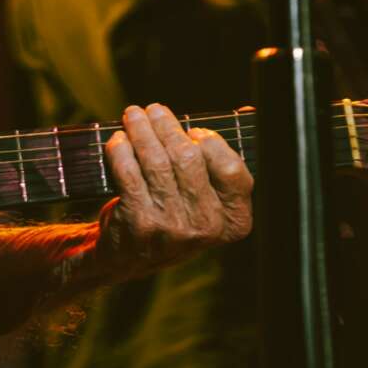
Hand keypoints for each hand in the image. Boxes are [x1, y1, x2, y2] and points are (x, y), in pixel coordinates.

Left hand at [90, 104, 254, 282]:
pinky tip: (119, 140)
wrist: (131, 257)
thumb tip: (248, 111)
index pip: (232, 170)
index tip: (194, 131)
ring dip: (142, 131)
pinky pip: (129, 172)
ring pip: (157, 161)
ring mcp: (172, 226)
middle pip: (189, 158)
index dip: (213, 143)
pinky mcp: (140, 222)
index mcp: (233, 220)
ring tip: (133, 116)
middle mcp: (206, 226)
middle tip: (154, 110)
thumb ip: (224, 160)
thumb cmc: (175, 215)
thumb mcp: (207, 199)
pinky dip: (121, 150)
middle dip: (167, 126)